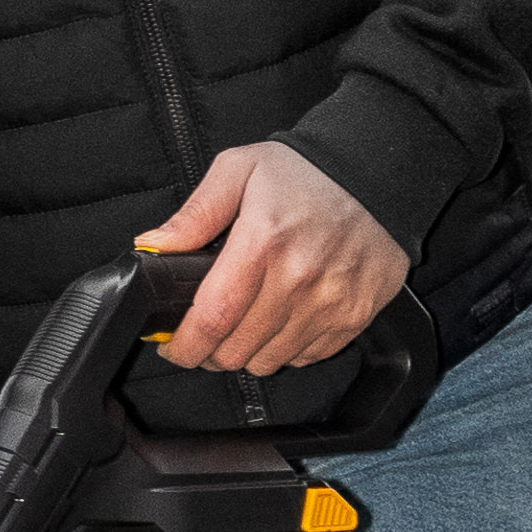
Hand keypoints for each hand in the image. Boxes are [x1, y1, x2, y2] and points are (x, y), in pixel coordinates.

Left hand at [140, 139, 409, 373]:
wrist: (378, 173)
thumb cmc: (304, 172)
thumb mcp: (239, 170)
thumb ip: (194, 213)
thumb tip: (153, 247)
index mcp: (264, 241)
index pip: (213, 318)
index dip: (185, 345)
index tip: (173, 347)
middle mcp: (300, 278)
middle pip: (237, 350)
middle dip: (209, 351)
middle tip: (205, 333)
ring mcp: (331, 302)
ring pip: (269, 361)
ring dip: (246, 352)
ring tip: (242, 325)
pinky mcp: (354, 316)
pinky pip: (305, 357)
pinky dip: (284, 348)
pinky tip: (280, 319)